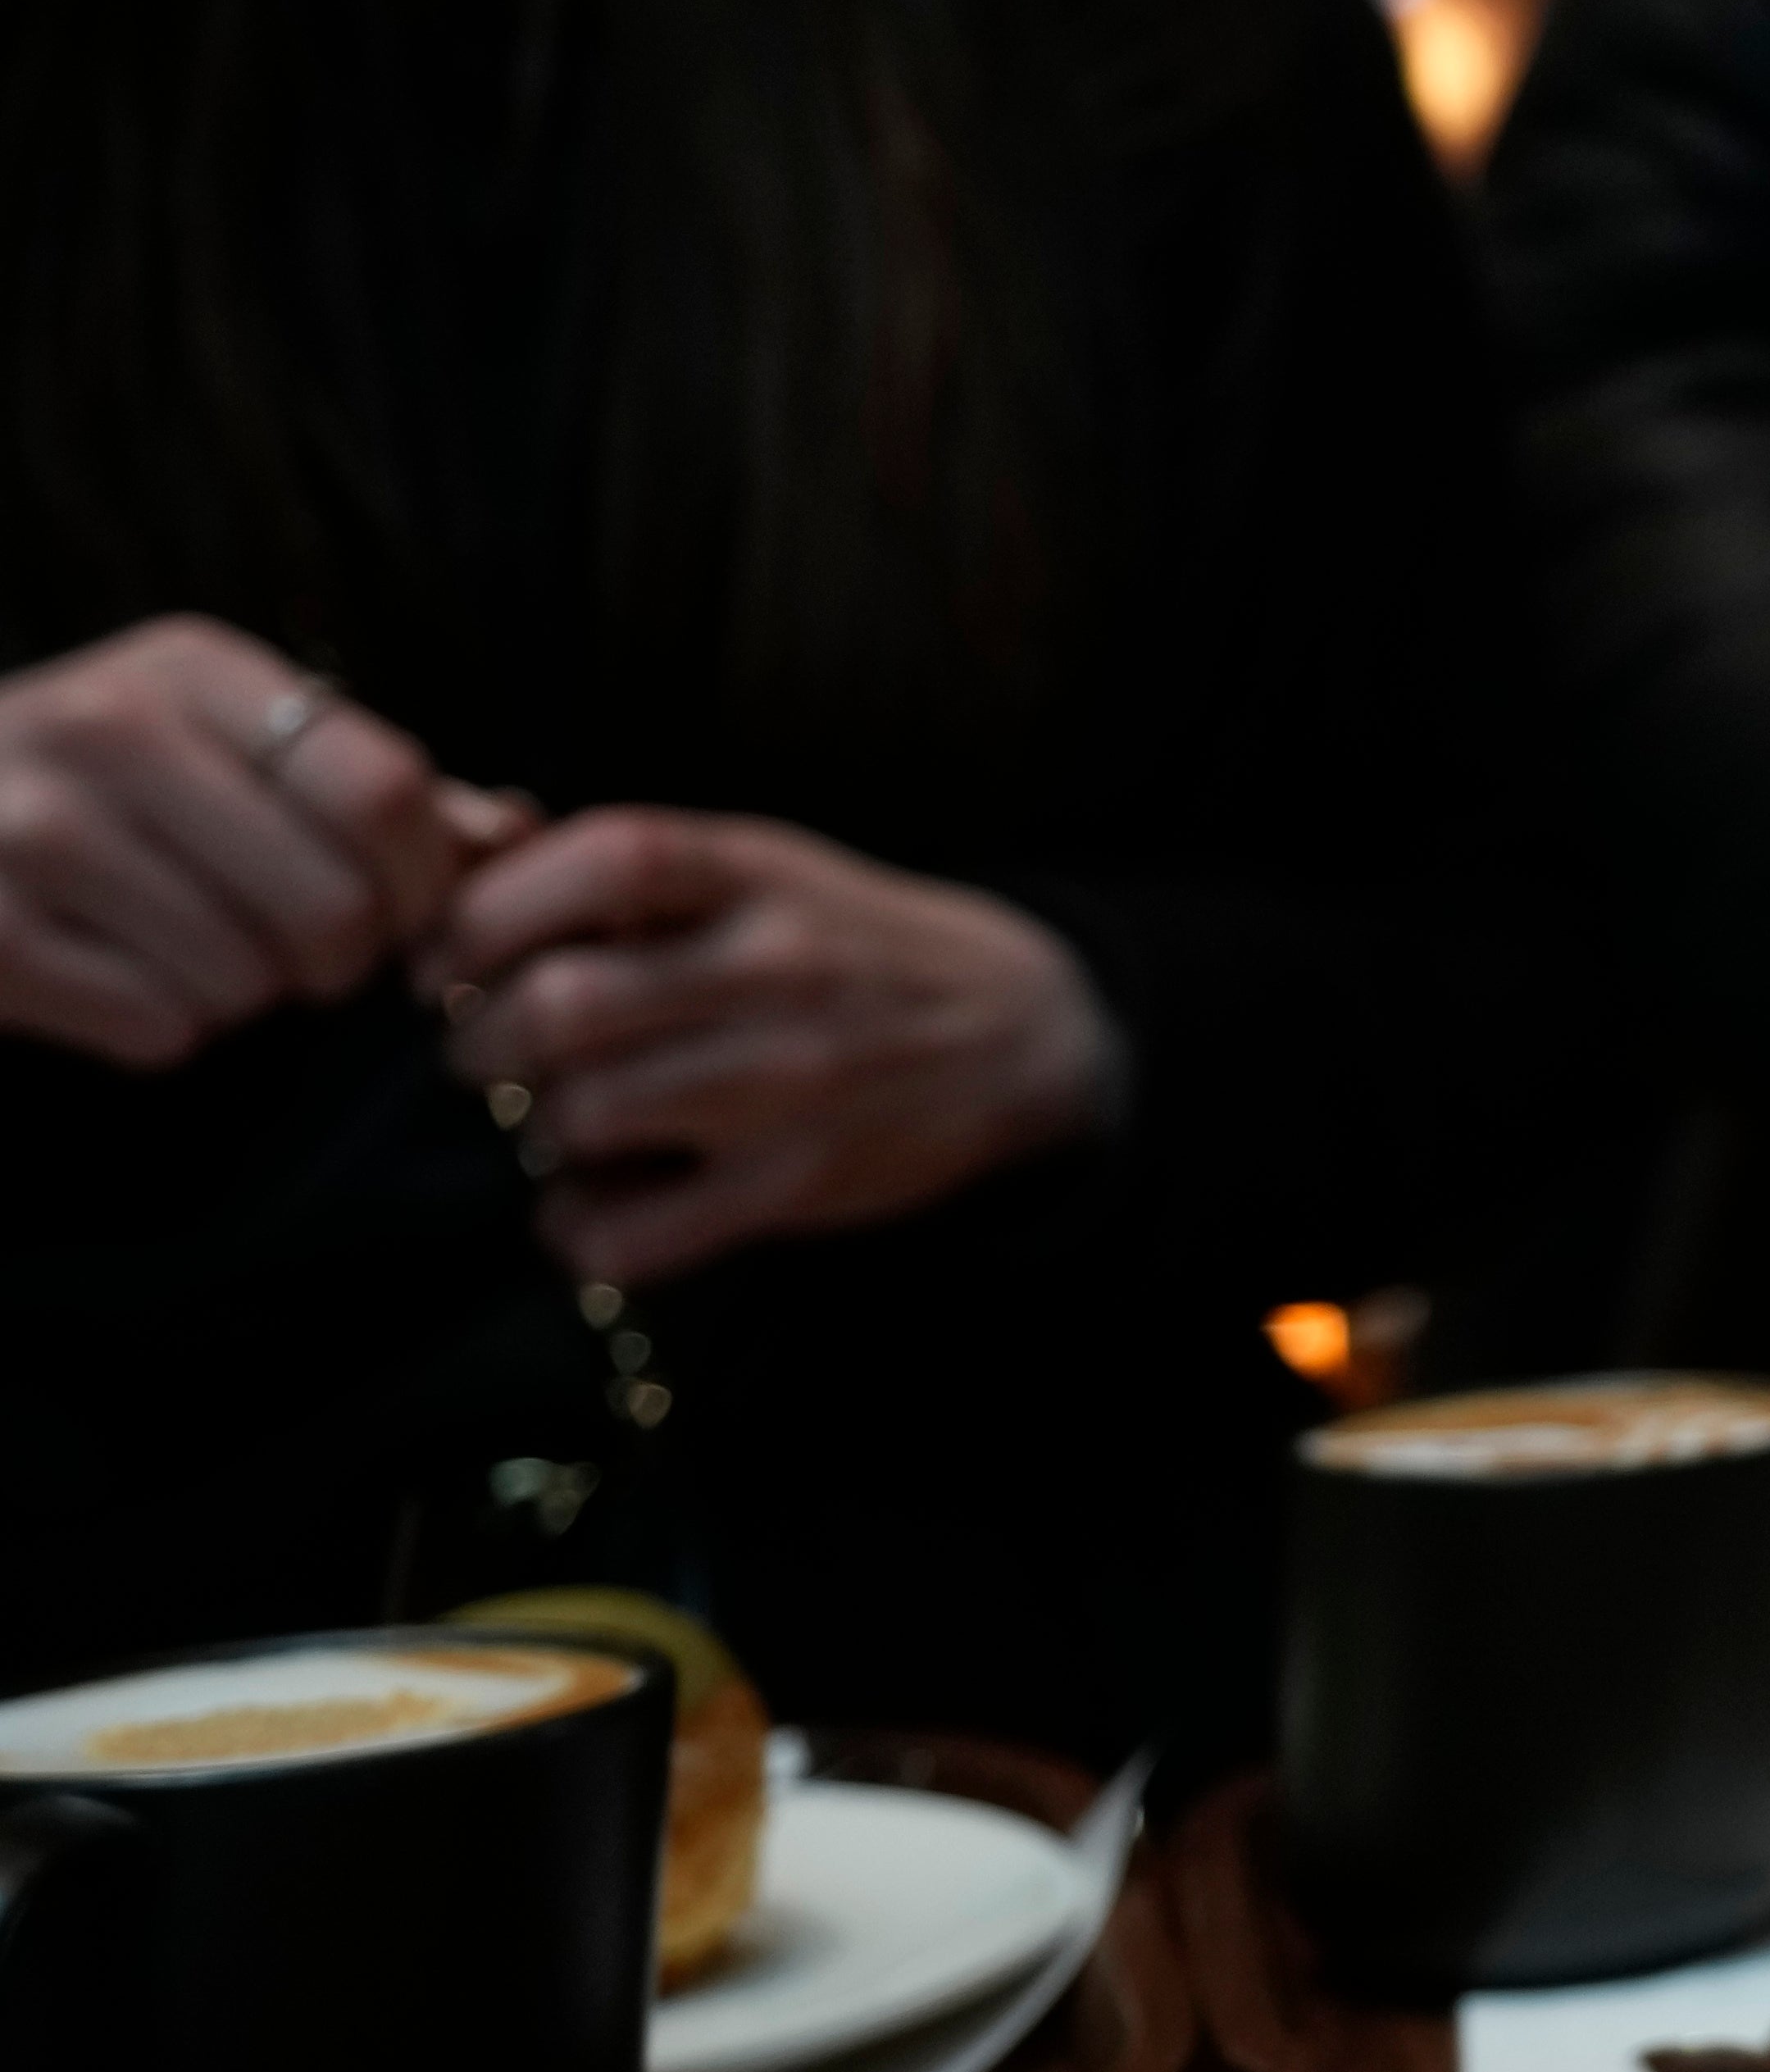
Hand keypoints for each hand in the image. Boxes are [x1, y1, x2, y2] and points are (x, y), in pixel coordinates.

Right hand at [0, 617, 525, 1069]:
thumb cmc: (100, 782)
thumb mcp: (220, 737)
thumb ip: (368, 783)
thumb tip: (516, 836)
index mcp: (190, 669)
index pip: (385, 789)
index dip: (429, 879)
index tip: (415, 912)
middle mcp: (106, 734)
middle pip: (332, 902)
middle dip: (346, 959)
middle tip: (314, 958)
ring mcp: (29, 836)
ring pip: (245, 979)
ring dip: (246, 993)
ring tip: (196, 949)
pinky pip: (156, 1029)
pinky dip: (162, 1029)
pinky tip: (121, 978)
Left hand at [430, 810, 1127, 1287]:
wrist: (1023, 1030)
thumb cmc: (856, 943)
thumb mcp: (766, 869)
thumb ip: (632, 866)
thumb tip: (468, 839)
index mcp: (760, 872)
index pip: (605, 859)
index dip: (488, 909)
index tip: (445, 957)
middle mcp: (780, 967)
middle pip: (562, 1004)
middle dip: (478, 1040)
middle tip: (484, 1051)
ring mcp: (792, 1081)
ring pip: (581, 1116)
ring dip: (533, 1127)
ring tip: (556, 1117)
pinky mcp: (799, 1183)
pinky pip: (630, 1233)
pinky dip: (575, 1227)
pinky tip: (591, 1202)